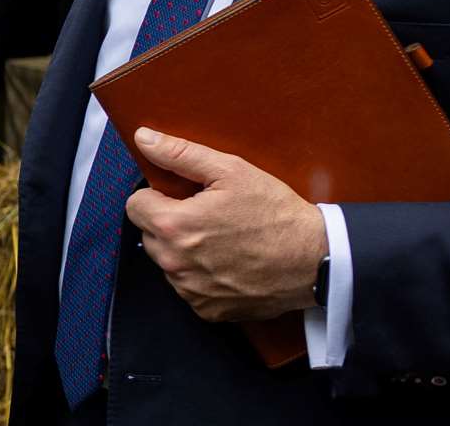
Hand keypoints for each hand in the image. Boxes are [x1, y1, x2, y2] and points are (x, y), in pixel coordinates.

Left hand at [124, 128, 327, 322]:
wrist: (315, 258)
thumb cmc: (275, 213)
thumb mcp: (230, 170)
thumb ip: (180, 153)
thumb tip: (144, 138)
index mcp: (174, 227)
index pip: (135, 206)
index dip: (157, 196)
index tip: (180, 196)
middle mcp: (175, 264)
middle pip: (149, 235)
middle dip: (169, 222)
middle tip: (206, 215)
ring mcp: (191, 291)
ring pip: (167, 262)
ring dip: (182, 250)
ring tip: (220, 239)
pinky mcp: (208, 310)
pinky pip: (187, 288)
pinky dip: (200, 276)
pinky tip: (227, 262)